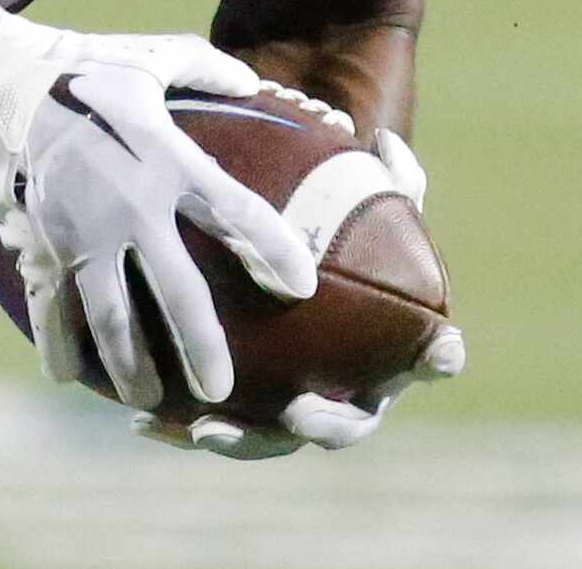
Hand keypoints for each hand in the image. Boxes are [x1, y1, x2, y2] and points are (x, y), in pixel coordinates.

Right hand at [0, 14, 317, 409]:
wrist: (1, 80)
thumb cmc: (85, 68)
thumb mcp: (149, 57)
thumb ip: (205, 68)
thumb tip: (251, 78)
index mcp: (166, 159)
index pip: (234, 210)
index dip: (272, 248)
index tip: (302, 286)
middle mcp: (130, 206)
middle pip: (176, 289)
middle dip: (202, 344)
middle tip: (221, 388)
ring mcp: (82, 233)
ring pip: (112, 315)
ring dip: (130, 363)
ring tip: (151, 399)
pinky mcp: (40, 243)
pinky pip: (50, 304)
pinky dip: (56, 344)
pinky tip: (66, 379)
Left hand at [128, 130, 463, 458]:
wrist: (280, 268)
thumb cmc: (331, 232)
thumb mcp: (354, 195)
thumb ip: (376, 174)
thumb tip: (383, 141)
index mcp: (393, 343)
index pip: (431, 352)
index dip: (440, 356)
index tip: (437, 351)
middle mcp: (353, 387)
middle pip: (352, 422)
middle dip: (329, 427)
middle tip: (300, 410)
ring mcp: (299, 407)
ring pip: (276, 438)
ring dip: (246, 440)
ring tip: (206, 430)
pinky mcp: (244, 413)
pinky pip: (218, 427)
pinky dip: (181, 428)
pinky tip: (142, 420)